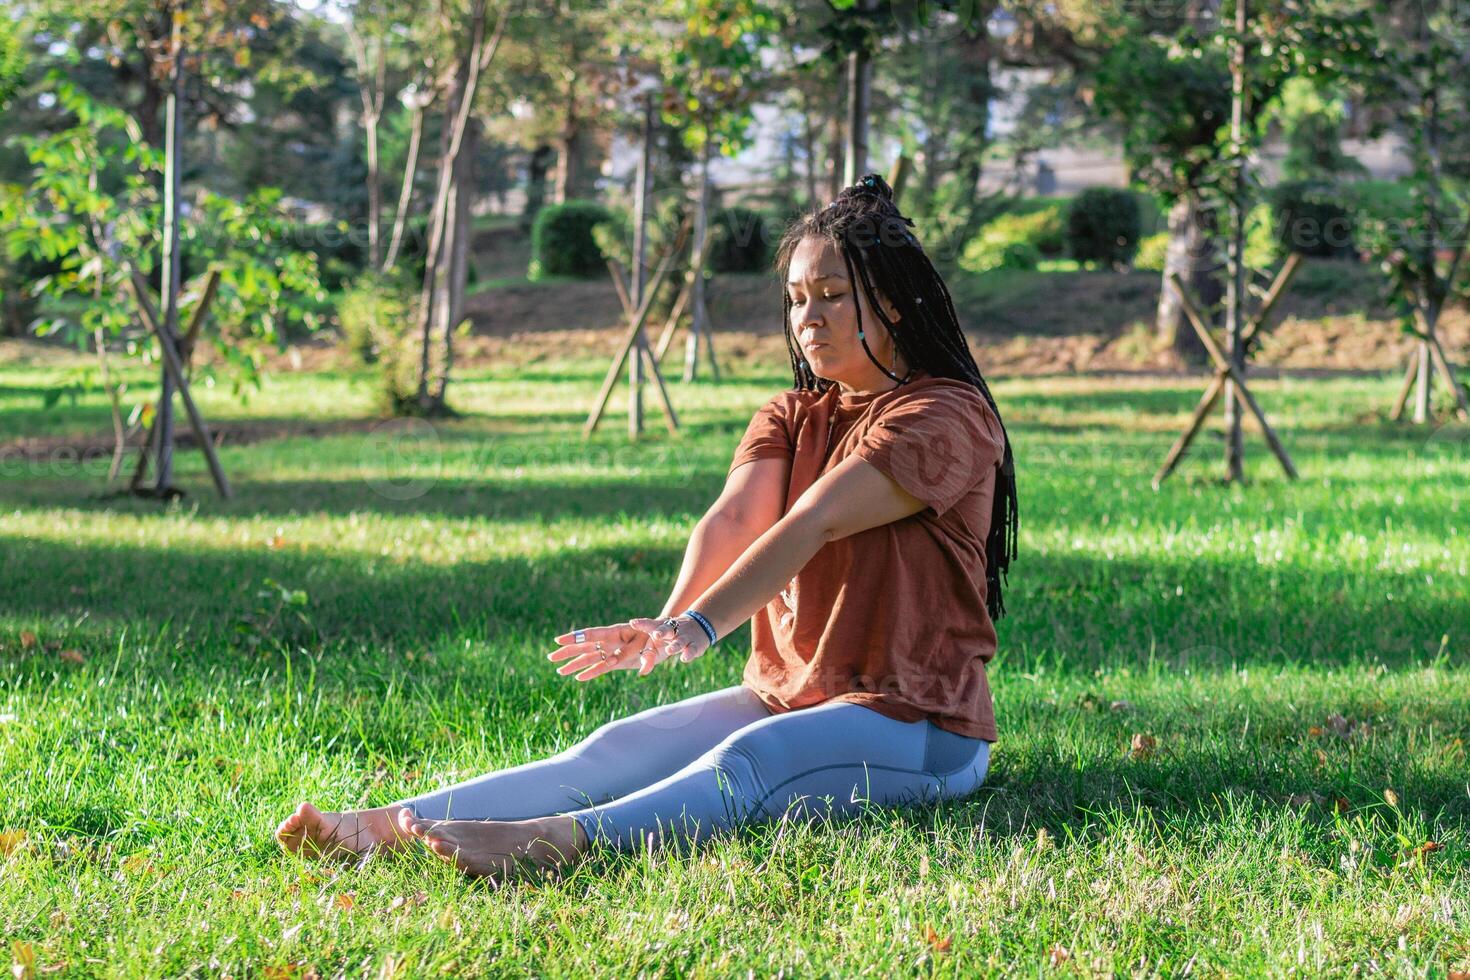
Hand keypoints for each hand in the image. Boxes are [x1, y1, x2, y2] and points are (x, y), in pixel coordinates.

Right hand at [547, 621, 661, 681]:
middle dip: (568, 652)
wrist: (666, 638)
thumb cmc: (658, 636)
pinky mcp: (617, 661)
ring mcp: (612, 651)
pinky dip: (589, 672)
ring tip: (558, 671)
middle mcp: (611, 641)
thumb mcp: (650, 642)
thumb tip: (625, 663)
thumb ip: (637, 652)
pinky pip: (600, 667)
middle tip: (550, 657)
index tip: (558, 640)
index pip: (592, 634)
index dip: (575, 637)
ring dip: (574, 664)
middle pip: (585, 647)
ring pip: (589, 658)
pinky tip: (577, 677)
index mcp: (616, 632)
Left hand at [628, 615, 711, 670]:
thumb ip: (649, 656)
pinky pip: (692, 649)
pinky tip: (684, 658)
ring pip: (680, 641)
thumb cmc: (670, 637)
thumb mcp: (659, 643)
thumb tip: (641, 672)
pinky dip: (688, 654)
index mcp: (661, 627)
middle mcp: (673, 631)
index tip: (633, 623)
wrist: (698, 626)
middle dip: (661, 632)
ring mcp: (685, 637)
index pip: (650, 624)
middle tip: (656, 635)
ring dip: (675, 645)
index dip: (642, 624)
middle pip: (666, 629)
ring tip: (669, 650)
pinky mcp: (695, 644)